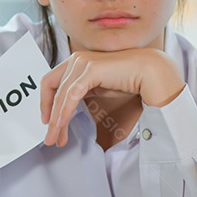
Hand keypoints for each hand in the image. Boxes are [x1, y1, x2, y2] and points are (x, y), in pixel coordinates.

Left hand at [40, 48, 184, 146]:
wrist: (150, 72)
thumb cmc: (128, 79)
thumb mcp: (98, 87)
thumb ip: (82, 91)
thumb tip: (67, 108)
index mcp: (77, 61)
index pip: (51, 81)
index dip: (45, 102)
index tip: (47, 120)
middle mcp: (76, 59)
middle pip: (51, 88)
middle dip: (49, 115)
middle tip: (50, 136)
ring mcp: (82, 63)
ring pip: (60, 96)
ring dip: (56, 120)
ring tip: (56, 138)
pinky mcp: (90, 71)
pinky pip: (71, 96)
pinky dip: (64, 112)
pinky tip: (61, 125)